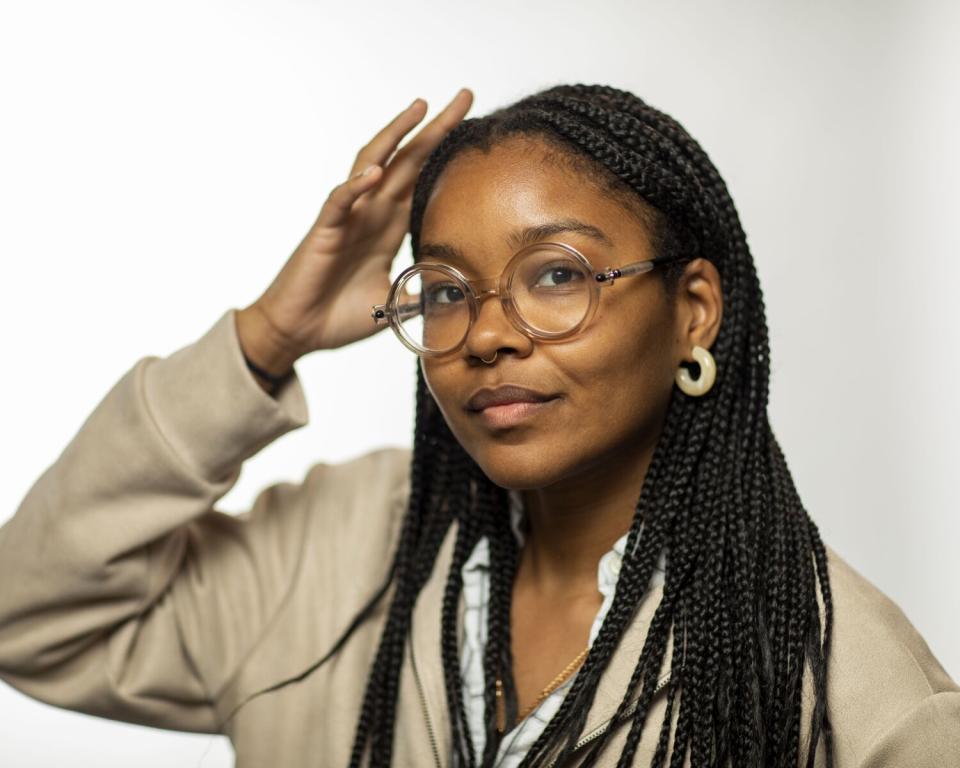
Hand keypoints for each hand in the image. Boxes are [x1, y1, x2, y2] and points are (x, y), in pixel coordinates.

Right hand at [237, 88, 474, 372]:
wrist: (299, 332)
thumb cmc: (339, 315)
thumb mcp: (395, 304)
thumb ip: (423, 295)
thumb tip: (458, 297)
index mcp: (390, 227)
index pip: (424, 179)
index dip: (446, 152)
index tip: (475, 126)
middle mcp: (371, 213)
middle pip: (407, 160)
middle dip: (435, 128)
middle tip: (465, 95)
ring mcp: (347, 219)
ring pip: (371, 166)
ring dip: (395, 135)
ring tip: (419, 108)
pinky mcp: (324, 232)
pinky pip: (338, 203)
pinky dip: (354, 186)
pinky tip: (372, 173)